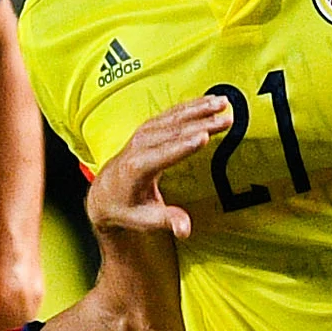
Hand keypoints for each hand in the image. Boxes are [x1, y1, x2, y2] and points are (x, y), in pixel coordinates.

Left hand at [87, 97, 231, 239]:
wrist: (104, 194)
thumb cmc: (125, 209)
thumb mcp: (144, 220)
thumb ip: (166, 222)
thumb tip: (185, 230)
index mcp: (136, 169)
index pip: (163, 155)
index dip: (184, 146)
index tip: (205, 137)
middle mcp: (138, 147)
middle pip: (173, 132)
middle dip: (202, 123)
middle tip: (227, 119)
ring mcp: (142, 134)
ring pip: (174, 118)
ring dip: (200, 109)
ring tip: (223, 103)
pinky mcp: (148, 128)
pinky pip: (171, 113)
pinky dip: (191, 105)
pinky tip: (209, 100)